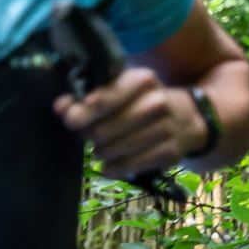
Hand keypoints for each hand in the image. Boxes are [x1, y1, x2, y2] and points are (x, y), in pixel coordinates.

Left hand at [54, 67, 201, 179]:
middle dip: (89, 135)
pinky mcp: (169, 153)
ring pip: (112, 151)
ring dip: (100, 152)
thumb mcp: (121, 90)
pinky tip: (110, 164)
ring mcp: (165, 129)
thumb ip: (87, 98)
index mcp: (141, 80)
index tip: (71, 121)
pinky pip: (126, 167)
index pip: (102, 100)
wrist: (188, 118)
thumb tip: (60, 107)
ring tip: (102, 147)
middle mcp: (156, 102)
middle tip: (90, 135)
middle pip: (102, 131)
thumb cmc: (143, 101)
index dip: (80, 114)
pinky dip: (112, 168)